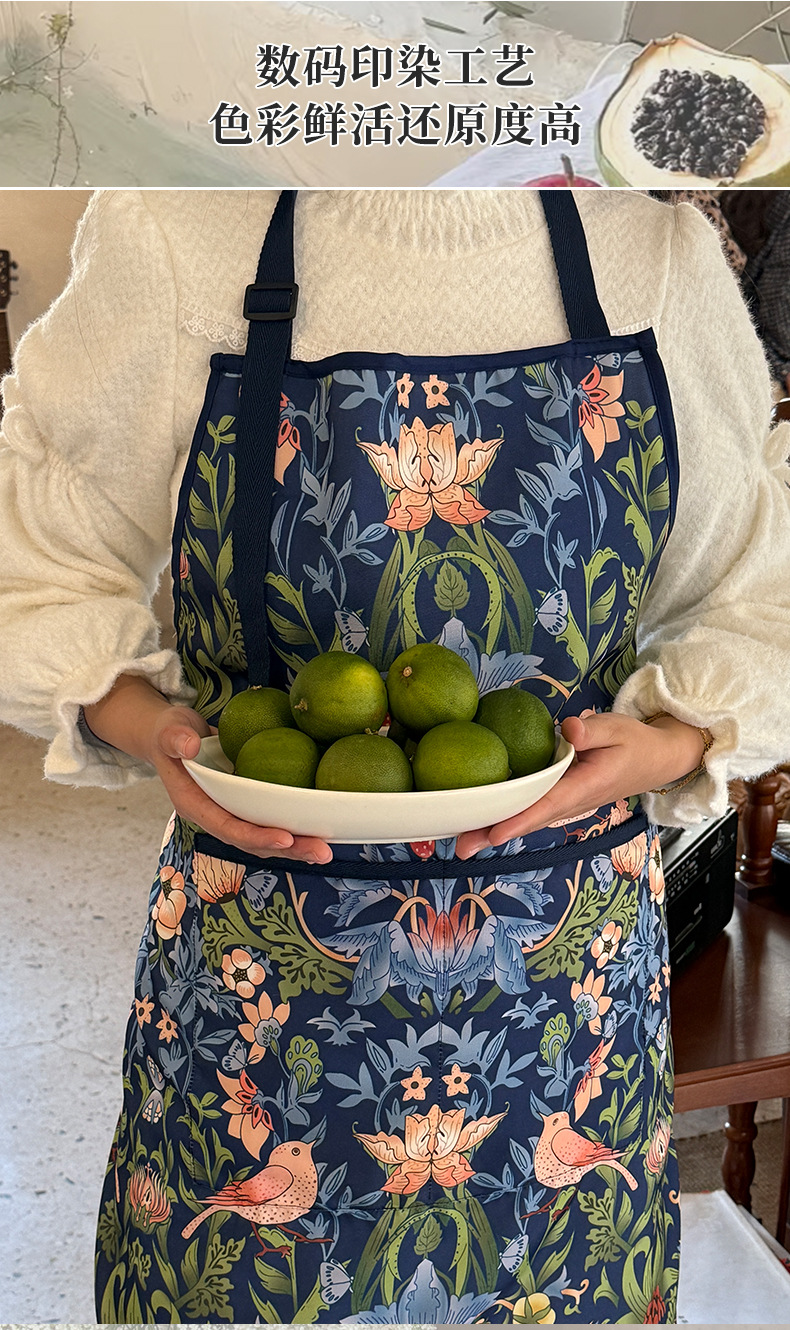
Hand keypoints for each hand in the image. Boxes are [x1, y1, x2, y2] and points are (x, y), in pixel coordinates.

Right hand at [83, 674, 332, 863]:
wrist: (173, 736)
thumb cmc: (170, 732)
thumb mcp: (168, 730)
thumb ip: (175, 738)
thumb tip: (189, 746)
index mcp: (195, 805)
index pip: (227, 827)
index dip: (255, 836)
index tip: (285, 838)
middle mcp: (215, 816)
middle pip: (252, 841)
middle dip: (287, 849)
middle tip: (321, 853)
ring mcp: (231, 813)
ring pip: (264, 838)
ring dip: (295, 846)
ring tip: (326, 850)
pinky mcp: (245, 805)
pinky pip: (269, 822)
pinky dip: (294, 827)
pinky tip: (320, 829)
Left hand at [455, 710, 705, 859]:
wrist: (656, 761)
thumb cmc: (635, 743)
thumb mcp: (618, 728)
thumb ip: (593, 730)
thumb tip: (568, 729)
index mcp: (586, 786)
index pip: (548, 804)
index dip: (521, 819)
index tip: (494, 832)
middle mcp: (573, 803)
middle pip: (530, 821)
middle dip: (495, 833)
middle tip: (460, 846)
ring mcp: (568, 805)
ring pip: (529, 821)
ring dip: (496, 831)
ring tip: (462, 842)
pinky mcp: (562, 801)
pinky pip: (533, 813)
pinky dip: (508, 819)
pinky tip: (482, 821)